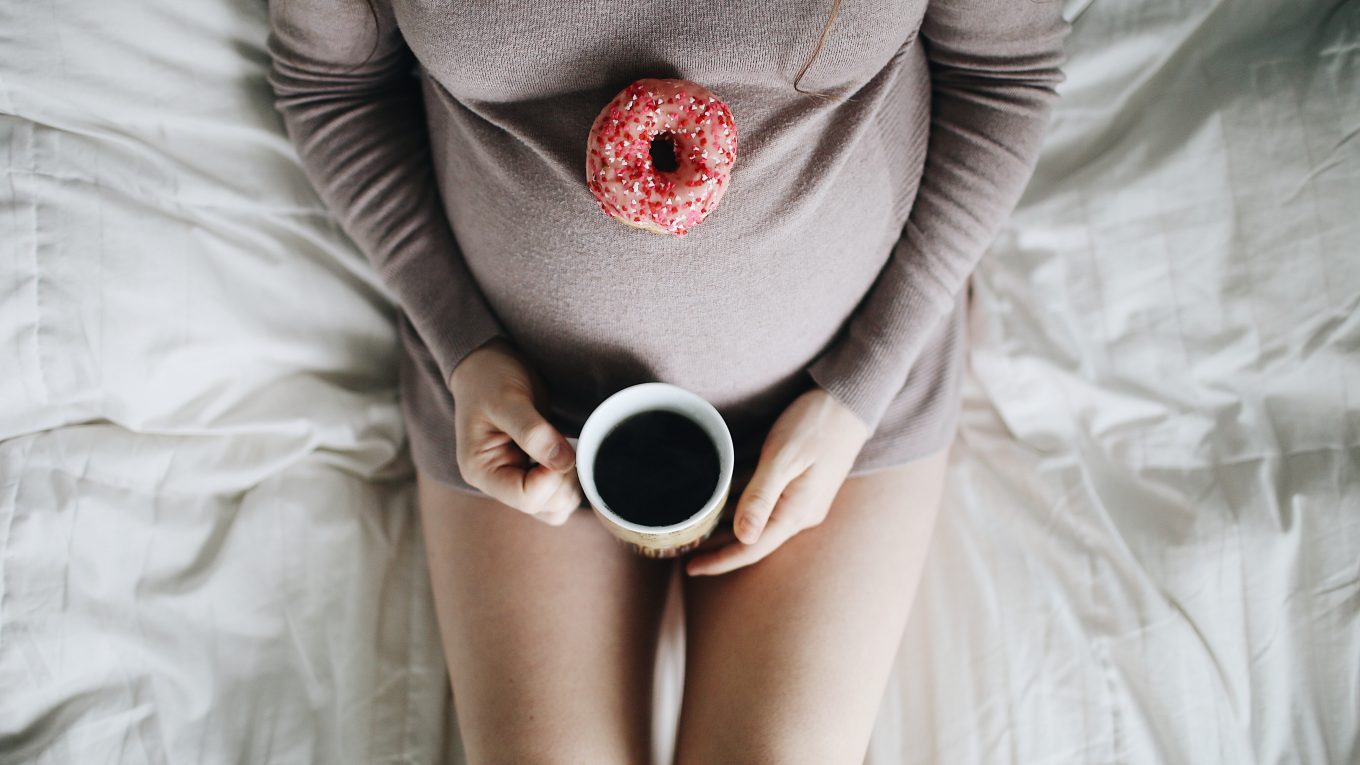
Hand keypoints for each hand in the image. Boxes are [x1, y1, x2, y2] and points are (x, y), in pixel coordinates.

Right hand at [448, 338, 582, 524]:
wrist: (488, 364)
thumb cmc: (489, 378)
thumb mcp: (507, 398)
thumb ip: (532, 431)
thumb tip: (562, 461)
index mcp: (481, 471)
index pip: (527, 498)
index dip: (552, 476)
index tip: (559, 443)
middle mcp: (498, 483)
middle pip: (546, 507)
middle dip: (564, 477)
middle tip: (564, 441)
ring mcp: (517, 480)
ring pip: (557, 507)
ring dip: (571, 480)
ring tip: (565, 445)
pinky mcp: (534, 474)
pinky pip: (560, 495)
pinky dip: (572, 478)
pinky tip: (566, 451)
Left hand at [685, 386, 869, 575]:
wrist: (849, 401)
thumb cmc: (817, 424)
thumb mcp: (784, 457)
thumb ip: (761, 496)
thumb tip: (743, 536)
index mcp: (796, 512)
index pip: (752, 548)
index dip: (720, 560)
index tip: (690, 567)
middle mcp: (800, 512)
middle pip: (752, 537)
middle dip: (718, 544)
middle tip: (684, 545)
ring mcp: (801, 499)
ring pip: (756, 518)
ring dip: (726, 522)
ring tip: (694, 524)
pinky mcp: (799, 484)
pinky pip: (764, 501)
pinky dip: (740, 500)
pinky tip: (718, 496)